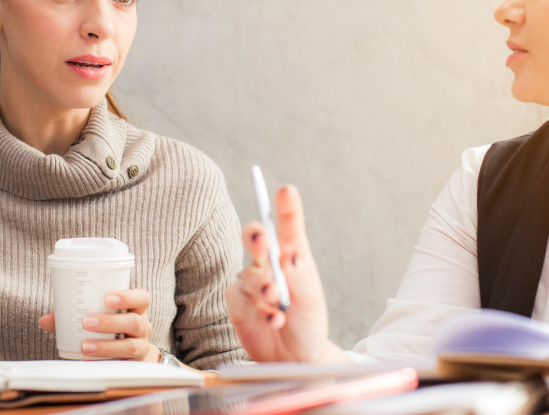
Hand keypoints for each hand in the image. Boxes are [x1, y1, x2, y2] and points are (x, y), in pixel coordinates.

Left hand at [39, 289, 159, 361]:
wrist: (130, 354)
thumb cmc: (111, 329)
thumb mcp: (99, 316)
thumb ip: (73, 316)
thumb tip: (45, 321)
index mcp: (136, 309)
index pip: (142, 298)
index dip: (128, 297)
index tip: (108, 298)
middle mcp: (143, 327)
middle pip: (135, 322)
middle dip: (110, 322)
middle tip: (87, 322)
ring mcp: (141, 347)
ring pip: (131, 346)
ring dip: (106, 346)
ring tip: (85, 346)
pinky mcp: (134, 366)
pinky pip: (122, 365)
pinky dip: (104, 363)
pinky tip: (87, 361)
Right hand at [225, 185, 347, 362]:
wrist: (295, 357)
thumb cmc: (307, 322)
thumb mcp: (311, 300)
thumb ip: (299, 277)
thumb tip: (288, 254)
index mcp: (292, 256)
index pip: (288, 228)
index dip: (286, 208)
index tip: (286, 191)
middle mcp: (269, 264)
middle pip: (255, 240)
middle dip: (256, 236)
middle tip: (261, 238)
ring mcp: (250, 283)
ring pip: (247, 275)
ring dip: (262, 287)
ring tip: (276, 300)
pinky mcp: (237, 304)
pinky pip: (240, 301)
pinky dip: (257, 311)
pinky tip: (273, 319)